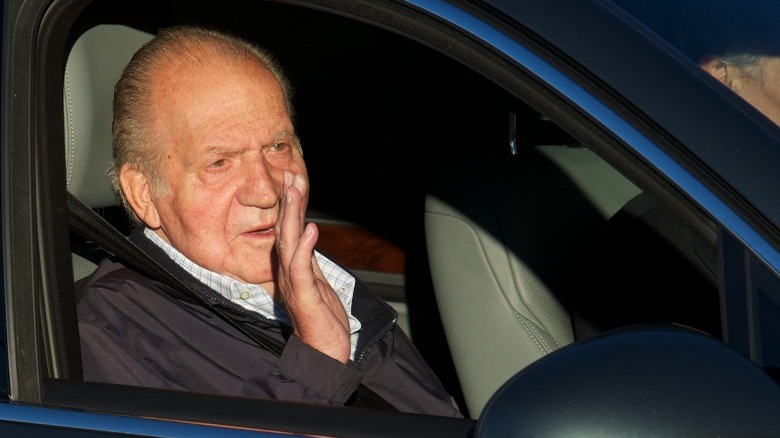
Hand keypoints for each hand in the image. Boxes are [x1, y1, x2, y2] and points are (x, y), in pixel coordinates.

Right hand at [275, 170, 350, 363]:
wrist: (324, 352)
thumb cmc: (321, 320)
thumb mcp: (317, 282)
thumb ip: (309, 260)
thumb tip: (307, 235)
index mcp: (291, 268)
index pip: (288, 231)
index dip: (290, 205)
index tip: (292, 180)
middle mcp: (287, 273)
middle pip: (285, 231)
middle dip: (289, 201)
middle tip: (289, 174)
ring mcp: (294, 284)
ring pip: (289, 244)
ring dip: (292, 216)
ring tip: (295, 192)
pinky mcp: (304, 296)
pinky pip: (302, 269)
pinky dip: (305, 248)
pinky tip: (311, 229)